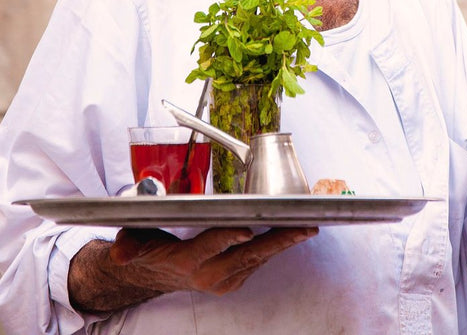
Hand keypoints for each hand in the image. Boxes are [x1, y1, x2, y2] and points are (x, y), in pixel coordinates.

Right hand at [110, 225, 317, 294]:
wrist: (154, 274)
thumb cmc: (148, 250)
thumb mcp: (133, 243)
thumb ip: (128, 247)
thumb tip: (120, 253)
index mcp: (188, 262)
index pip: (212, 246)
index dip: (229, 237)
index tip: (248, 230)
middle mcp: (212, 274)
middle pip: (248, 254)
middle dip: (277, 240)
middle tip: (301, 227)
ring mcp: (226, 278)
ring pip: (260, 258)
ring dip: (284, 242)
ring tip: (307, 227)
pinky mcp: (236, 276)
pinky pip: (260, 260)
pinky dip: (277, 245)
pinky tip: (292, 231)